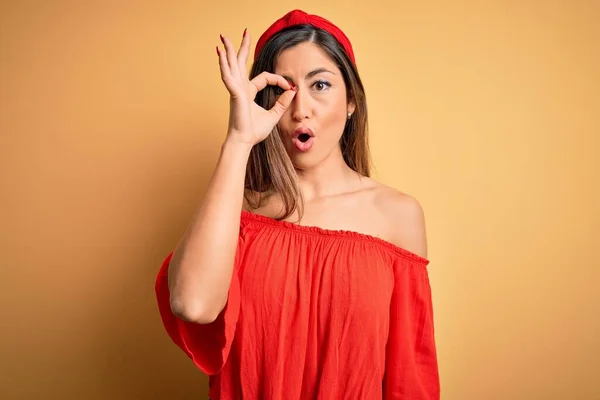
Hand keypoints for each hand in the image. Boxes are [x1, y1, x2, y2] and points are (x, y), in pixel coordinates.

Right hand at [217, 31, 296, 145]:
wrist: (244, 140)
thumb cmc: (255, 131)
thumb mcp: (273, 115)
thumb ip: (282, 103)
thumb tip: (293, 90)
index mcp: (249, 92)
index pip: (265, 77)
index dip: (279, 79)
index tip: (290, 86)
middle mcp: (241, 87)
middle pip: (241, 63)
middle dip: (243, 47)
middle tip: (245, 32)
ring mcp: (236, 89)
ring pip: (232, 65)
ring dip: (229, 50)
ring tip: (224, 37)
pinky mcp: (234, 93)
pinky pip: (228, 75)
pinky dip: (224, 64)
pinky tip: (220, 53)